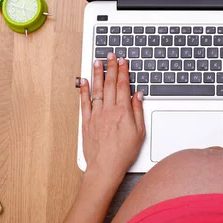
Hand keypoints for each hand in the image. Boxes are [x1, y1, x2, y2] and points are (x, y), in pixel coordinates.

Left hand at [79, 53, 145, 187]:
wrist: (105, 166)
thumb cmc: (123, 152)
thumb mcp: (139, 132)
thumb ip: (138, 111)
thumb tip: (138, 95)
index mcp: (123, 111)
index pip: (123, 85)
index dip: (123, 71)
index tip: (123, 61)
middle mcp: (109, 109)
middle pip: (110, 83)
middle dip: (111, 67)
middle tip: (111, 56)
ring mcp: (96, 114)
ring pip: (97, 89)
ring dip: (97, 74)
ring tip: (97, 62)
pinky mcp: (87, 121)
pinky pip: (84, 102)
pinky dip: (83, 90)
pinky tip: (83, 81)